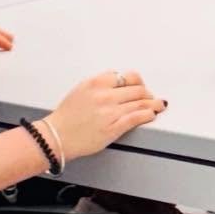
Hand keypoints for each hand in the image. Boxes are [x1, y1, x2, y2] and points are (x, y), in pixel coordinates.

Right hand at [47, 69, 166, 161]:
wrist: (56, 137)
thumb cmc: (66, 116)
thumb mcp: (82, 89)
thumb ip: (101, 83)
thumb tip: (118, 80)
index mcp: (97, 82)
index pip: (127, 76)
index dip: (138, 81)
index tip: (141, 85)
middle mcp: (105, 95)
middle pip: (137, 89)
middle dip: (147, 93)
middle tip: (150, 96)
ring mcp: (110, 112)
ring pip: (140, 103)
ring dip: (153, 103)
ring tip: (158, 104)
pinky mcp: (113, 128)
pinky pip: (136, 118)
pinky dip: (148, 114)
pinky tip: (151, 114)